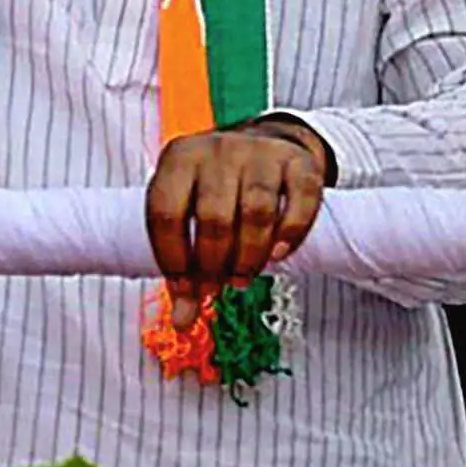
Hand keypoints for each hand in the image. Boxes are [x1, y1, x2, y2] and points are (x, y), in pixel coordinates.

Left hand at [146, 119, 330, 286]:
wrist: (263, 144)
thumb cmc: (215, 188)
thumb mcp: (188, 213)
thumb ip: (182, 263)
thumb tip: (183, 322)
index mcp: (179, 158)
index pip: (166, 214)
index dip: (174, 261)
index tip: (186, 291)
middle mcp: (217, 149)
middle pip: (213, 218)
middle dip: (214, 265)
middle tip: (218, 287)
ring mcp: (260, 152)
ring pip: (258, 211)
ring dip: (250, 256)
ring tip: (244, 276)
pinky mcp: (298, 161)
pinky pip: (300, 200)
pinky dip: (291, 233)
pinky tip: (279, 254)